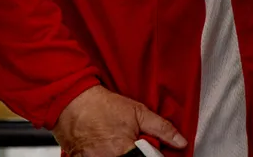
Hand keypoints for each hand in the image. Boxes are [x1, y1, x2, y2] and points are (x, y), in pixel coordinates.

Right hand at [53, 85, 185, 156]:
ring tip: (115, 144)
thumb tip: (180, 141)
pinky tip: (103, 147)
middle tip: (130, 144)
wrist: (72, 101)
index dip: (151, 155)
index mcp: (124, 150)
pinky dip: (104, 155)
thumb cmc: (102, 106)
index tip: (150, 150)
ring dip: (119, 154)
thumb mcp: (138, 112)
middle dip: (135, 154)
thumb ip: (162, 128)